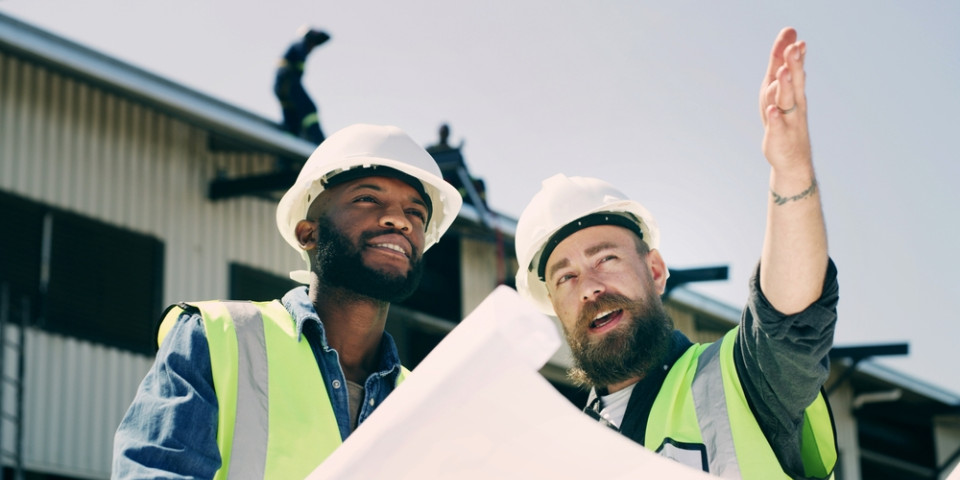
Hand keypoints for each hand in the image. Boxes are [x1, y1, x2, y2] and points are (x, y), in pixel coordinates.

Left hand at [759, 27, 810, 173]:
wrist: (792, 158)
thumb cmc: (784, 119)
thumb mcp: (779, 91)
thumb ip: (781, 66)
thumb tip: (788, 39)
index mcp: (793, 93)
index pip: (795, 71)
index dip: (795, 56)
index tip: (797, 39)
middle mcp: (794, 104)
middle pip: (794, 82)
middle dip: (793, 65)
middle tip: (795, 48)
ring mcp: (788, 120)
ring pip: (786, 101)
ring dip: (785, 87)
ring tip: (782, 73)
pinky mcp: (779, 136)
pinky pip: (778, 126)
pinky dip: (775, 118)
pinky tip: (771, 111)